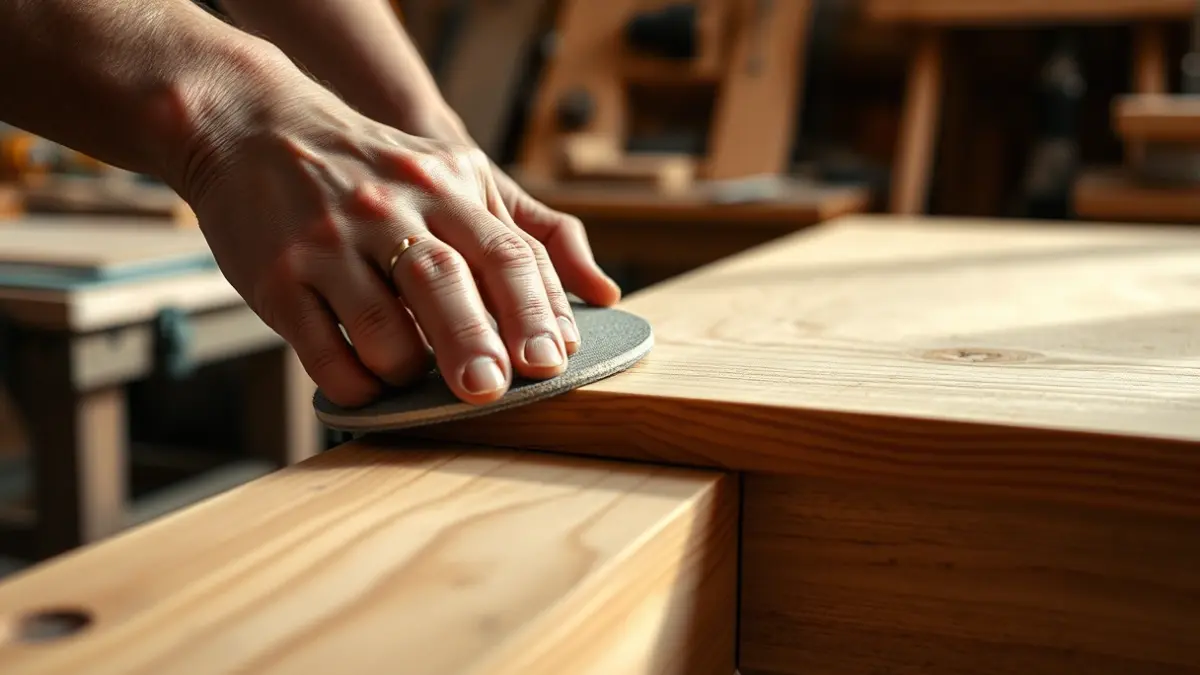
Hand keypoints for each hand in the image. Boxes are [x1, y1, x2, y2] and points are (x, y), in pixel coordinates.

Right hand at [186, 88, 604, 408]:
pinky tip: (368, 386)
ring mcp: (329, 243)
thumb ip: (527, 230)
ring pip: (383, 326)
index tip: (555, 359)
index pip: (507, 252)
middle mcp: (389, 210)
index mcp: (444, 187)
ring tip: (418, 381)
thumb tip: (604, 292)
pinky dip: (354, 383)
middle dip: (478, 343)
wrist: (254, 126)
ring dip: (408, 370)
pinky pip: (323, 350)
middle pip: (447, 283)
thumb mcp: (454, 175)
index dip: (537, 309)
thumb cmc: (375, 168)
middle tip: (494, 389)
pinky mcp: (277, 278)